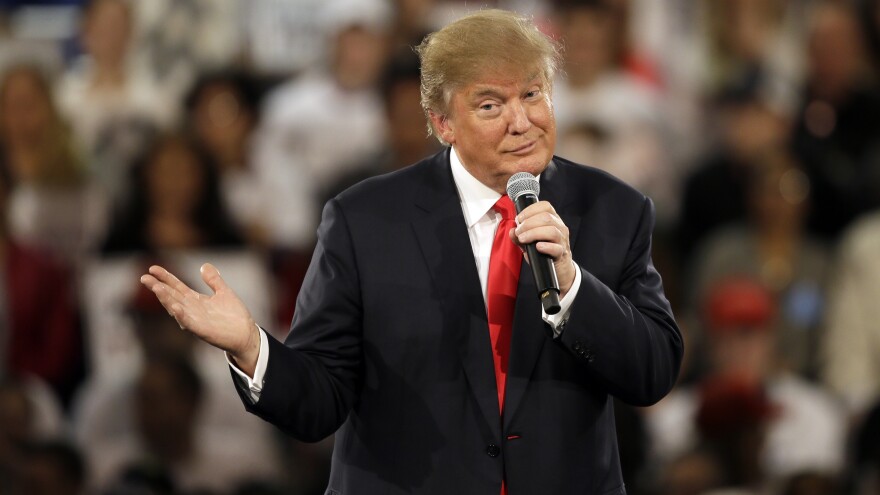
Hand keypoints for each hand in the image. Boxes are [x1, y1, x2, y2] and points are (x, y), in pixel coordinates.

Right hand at [139, 263, 260, 374]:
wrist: (246, 334)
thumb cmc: (234, 316)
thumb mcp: (224, 292)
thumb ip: (214, 280)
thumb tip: (204, 265)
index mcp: (196, 300)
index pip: (177, 286)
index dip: (165, 277)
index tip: (153, 268)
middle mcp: (192, 310)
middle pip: (172, 296)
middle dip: (158, 287)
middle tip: (144, 278)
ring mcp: (196, 320)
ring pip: (176, 308)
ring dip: (166, 299)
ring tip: (156, 288)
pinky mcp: (202, 330)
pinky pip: (189, 322)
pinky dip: (182, 315)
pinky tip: (175, 308)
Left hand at [510, 201, 575, 296]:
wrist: (559, 269)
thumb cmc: (544, 252)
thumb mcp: (530, 242)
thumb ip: (519, 236)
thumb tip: (511, 231)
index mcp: (553, 220)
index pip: (545, 206)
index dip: (530, 210)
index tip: (519, 219)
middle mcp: (560, 227)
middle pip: (546, 217)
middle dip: (528, 223)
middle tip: (519, 232)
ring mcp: (562, 240)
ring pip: (552, 231)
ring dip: (533, 233)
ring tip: (523, 239)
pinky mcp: (562, 254)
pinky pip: (556, 248)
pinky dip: (545, 246)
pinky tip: (537, 247)